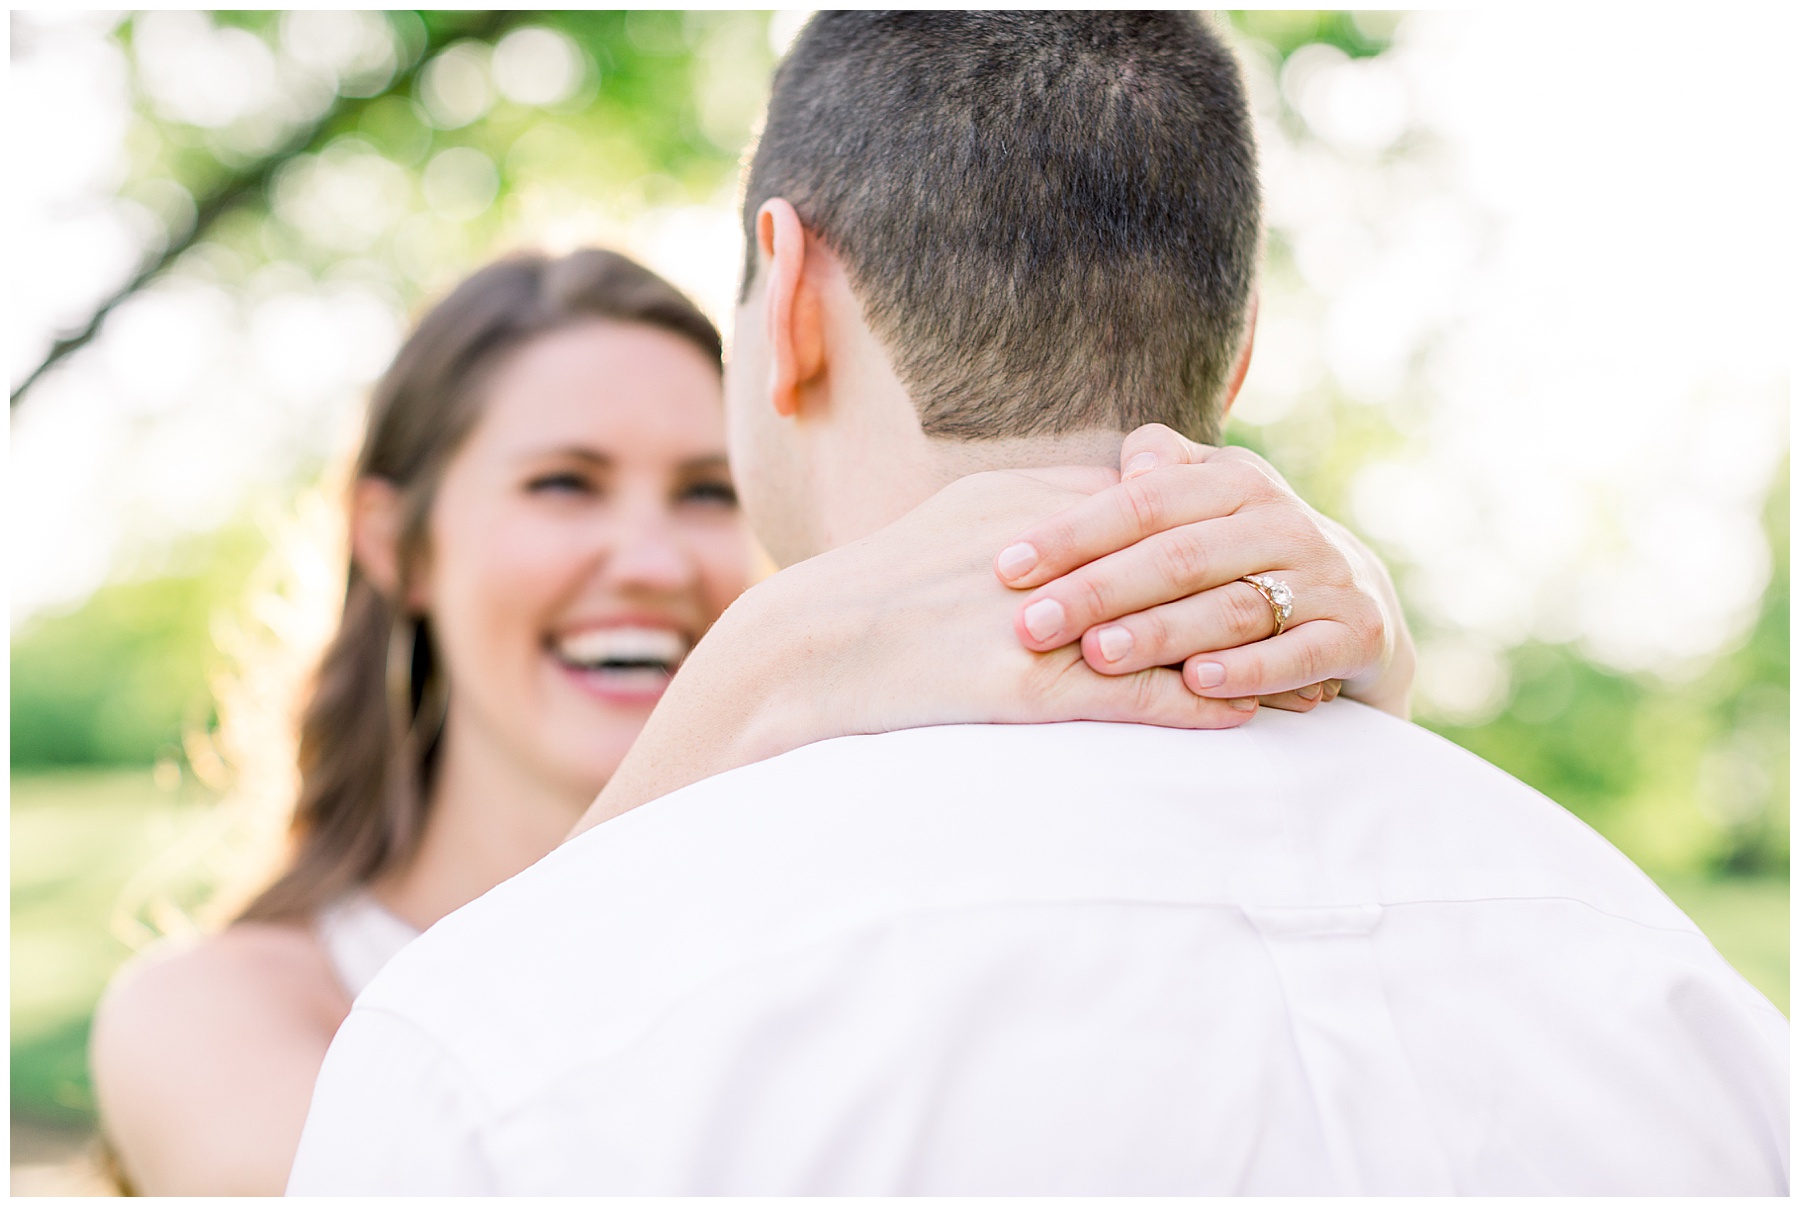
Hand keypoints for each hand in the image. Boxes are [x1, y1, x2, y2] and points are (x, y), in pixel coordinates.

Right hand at [571, 468, 1265, 835]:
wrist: (806, 652)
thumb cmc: (881, 587)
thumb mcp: (966, 516)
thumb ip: (1044, 497)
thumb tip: (1114, 485)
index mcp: (1038, 503)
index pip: (1165, 510)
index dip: (1232, 535)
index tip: (1278, 559)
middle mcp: (1054, 554)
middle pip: (1192, 565)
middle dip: (1263, 593)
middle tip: (1318, 619)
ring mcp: (1043, 623)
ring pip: (1178, 635)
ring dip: (1250, 658)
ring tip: (1307, 682)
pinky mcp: (1027, 690)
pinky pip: (1136, 699)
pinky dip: (1200, 708)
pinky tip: (1246, 723)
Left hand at [995, 424, 1414, 718]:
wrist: (1362, 602)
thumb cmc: (1247, 550)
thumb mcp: (1210, 497)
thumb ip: (1164, 470)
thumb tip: (1133, 462)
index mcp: (1235, 483)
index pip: (1144, 501)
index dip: (1074, 532)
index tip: (1008, 567)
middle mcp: (1281, 523)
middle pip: (1179, 555)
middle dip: (1099, 590)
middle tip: (1033, 625)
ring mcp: (1324, 578)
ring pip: (1232, 607)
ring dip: (1162, 633)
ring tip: (1099, 655)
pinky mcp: (1355, 633)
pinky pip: (1300, 654)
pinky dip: (1249, 671)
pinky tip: (1196, 684)